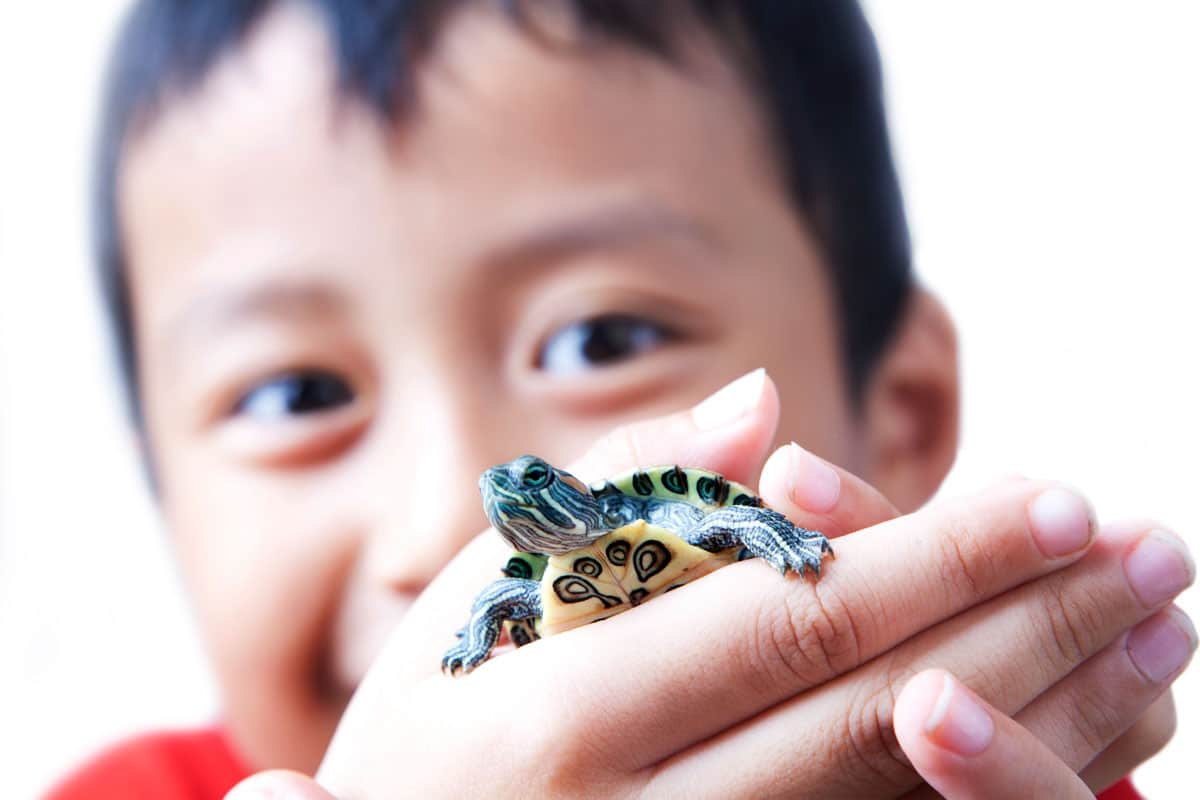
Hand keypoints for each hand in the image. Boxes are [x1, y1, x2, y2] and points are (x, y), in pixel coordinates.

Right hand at [227, 372, 1194, 798]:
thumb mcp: (484, 594)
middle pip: (879, 713)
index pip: (793, 620)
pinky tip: (1074, 741)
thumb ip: (620, 492)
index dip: (939, 556)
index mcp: (563, 715)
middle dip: (1032, 628)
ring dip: (1051, 721)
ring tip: (1155, 639)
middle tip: (1151, 556)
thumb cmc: (429, 732)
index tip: (1059, 502)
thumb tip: (766, 403)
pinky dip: (992, 793)